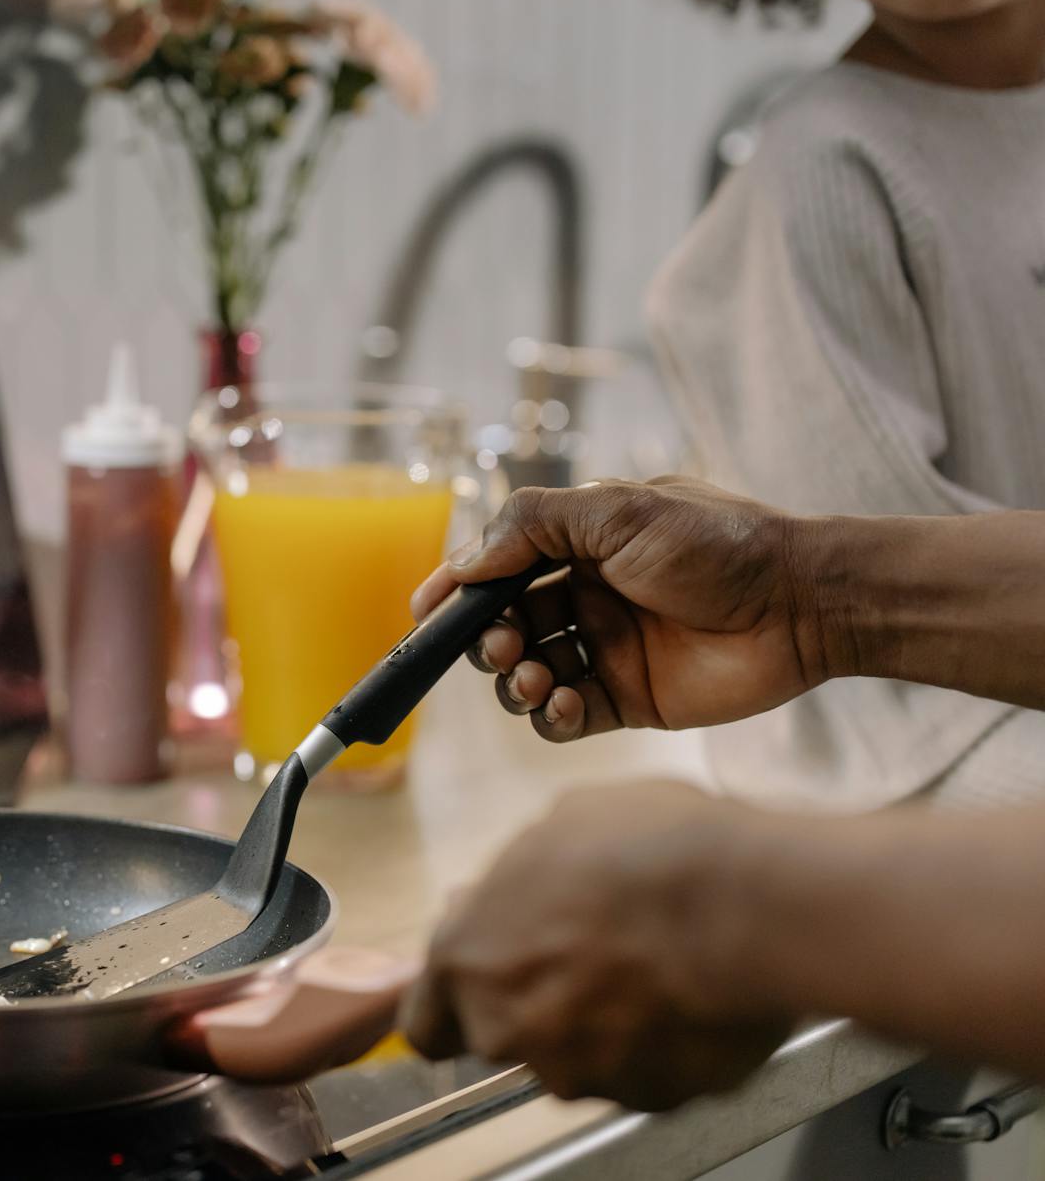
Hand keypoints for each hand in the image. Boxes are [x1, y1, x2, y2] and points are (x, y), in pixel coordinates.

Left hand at [403, 781, 794, 1109]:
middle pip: (502, 1038)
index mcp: (466, 961)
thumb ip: (512, 886)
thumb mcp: (553, 829)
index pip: (424, 1023)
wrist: (742, 903)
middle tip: (584, 956)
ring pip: (575, 1059)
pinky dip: (657, 1045)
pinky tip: (687, 992)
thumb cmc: (641, 848)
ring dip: (599, 1024)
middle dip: (534, 1006)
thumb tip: (508, 895)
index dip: (455, 1002)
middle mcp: (508, 1030)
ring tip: (650, 966)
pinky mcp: (652, 1097)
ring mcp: (580, 1073)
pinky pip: (643, 1073)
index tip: (484, 981)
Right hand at [411, 477, 824, 742]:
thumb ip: (531, 524)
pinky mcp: (630, 701)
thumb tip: (464, 562)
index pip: (497, 569)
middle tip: (500, 646)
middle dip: (485, 640)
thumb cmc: (717, 543)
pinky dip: (550, 715)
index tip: (425, 613)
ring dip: (514, 680)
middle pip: (503, 627)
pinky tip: (563, 702)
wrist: (802, 602)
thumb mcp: (616, 510)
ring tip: (533, 677)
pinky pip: (566, 717)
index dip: (456, 591)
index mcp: (578, 547)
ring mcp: (606, 651)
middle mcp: (585, 598)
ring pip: (527, 675)